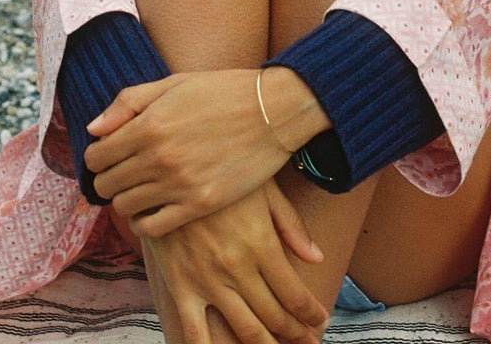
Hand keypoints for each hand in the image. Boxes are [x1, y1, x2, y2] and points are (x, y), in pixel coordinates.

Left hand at [84, 70, 296, 236]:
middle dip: (108, 179)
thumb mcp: (174, 84)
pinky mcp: (200, 204)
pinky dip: (145, 222)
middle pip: (106, 185)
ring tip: (140, 189)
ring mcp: (179, 184)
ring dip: (126, 199)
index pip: (96, 156)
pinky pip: (152, 227)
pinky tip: (153, 209)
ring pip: (125, 208)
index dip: (97, 157)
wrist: (274, 109)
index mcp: (149, 124)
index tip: (109, 155)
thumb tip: (94, 129)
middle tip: (123, 173)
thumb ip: (129, 102)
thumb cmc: (224, 91)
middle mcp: (158, 157)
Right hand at [141, 179, 329, 343]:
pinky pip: (196, 332)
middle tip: (306, 341)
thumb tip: (317, 257)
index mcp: (262, 244)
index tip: (320, 320)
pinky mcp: (180, 285)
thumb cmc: (223, 169)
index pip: (295, 294)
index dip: (311, 313)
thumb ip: (290, 224)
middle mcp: (238, 268)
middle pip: (274, 316)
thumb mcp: (263, 187)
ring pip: (244, 330)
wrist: (171, 164)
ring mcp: (208, 280)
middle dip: (295, 333)